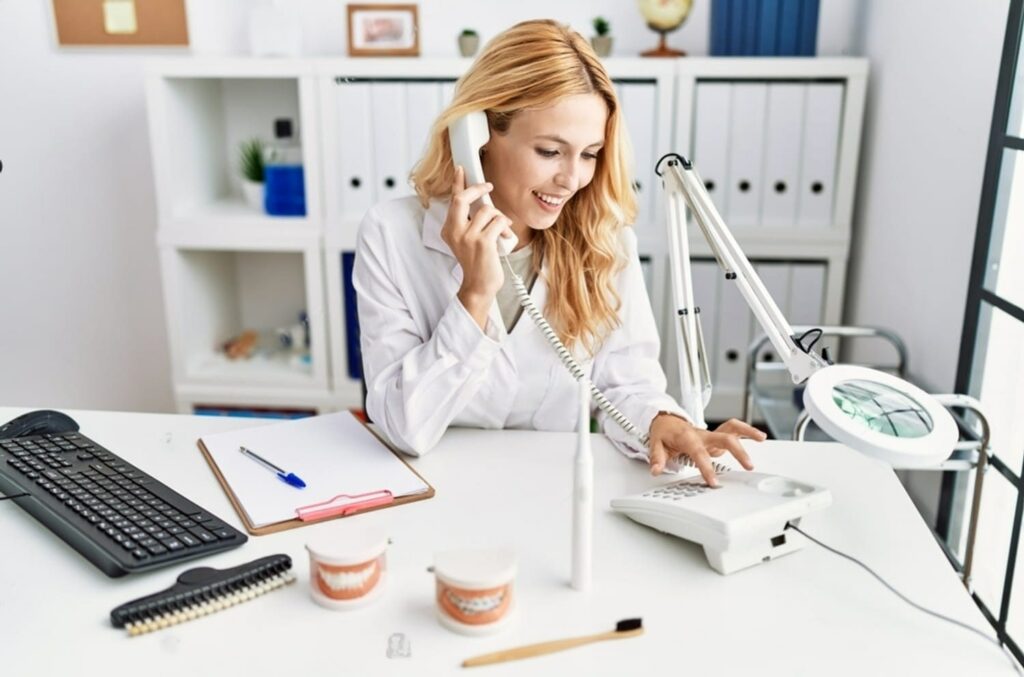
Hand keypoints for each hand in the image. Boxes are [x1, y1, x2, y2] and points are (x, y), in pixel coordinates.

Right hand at [441, 166, 514, 328]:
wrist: (480, 285)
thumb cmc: (477, 262)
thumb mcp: (468, 239)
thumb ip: (471, 221)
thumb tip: (483, 201)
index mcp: (449, 229)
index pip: (452, 201)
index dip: (457, 183)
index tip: (461, 169)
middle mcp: (454, 231)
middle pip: (462, 199)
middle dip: (477, 189)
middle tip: (488, 186)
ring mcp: (468, 237)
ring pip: (487, 211)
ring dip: (499, 217)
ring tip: (500, 229)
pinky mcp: (482, 242)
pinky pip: (498, 222)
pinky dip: (504, 227)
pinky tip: (504, 237)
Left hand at [647, 415, 766, 486]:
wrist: (666, 420)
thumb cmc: (664, 432)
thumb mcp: (655, 444)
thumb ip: (657, 458)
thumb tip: (656, 469)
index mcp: (688, 438)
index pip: (699, 453)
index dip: (706, 467)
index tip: (713, 482)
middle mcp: (702, 434)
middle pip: (723, 438)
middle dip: (737, 451)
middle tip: (748, 465)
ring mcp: (711, 434)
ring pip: (731, 428)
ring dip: (747, 432)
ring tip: (761, 438)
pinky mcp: (716, 435)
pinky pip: (733, 430)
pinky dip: (747, 431)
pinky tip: (759, 437)